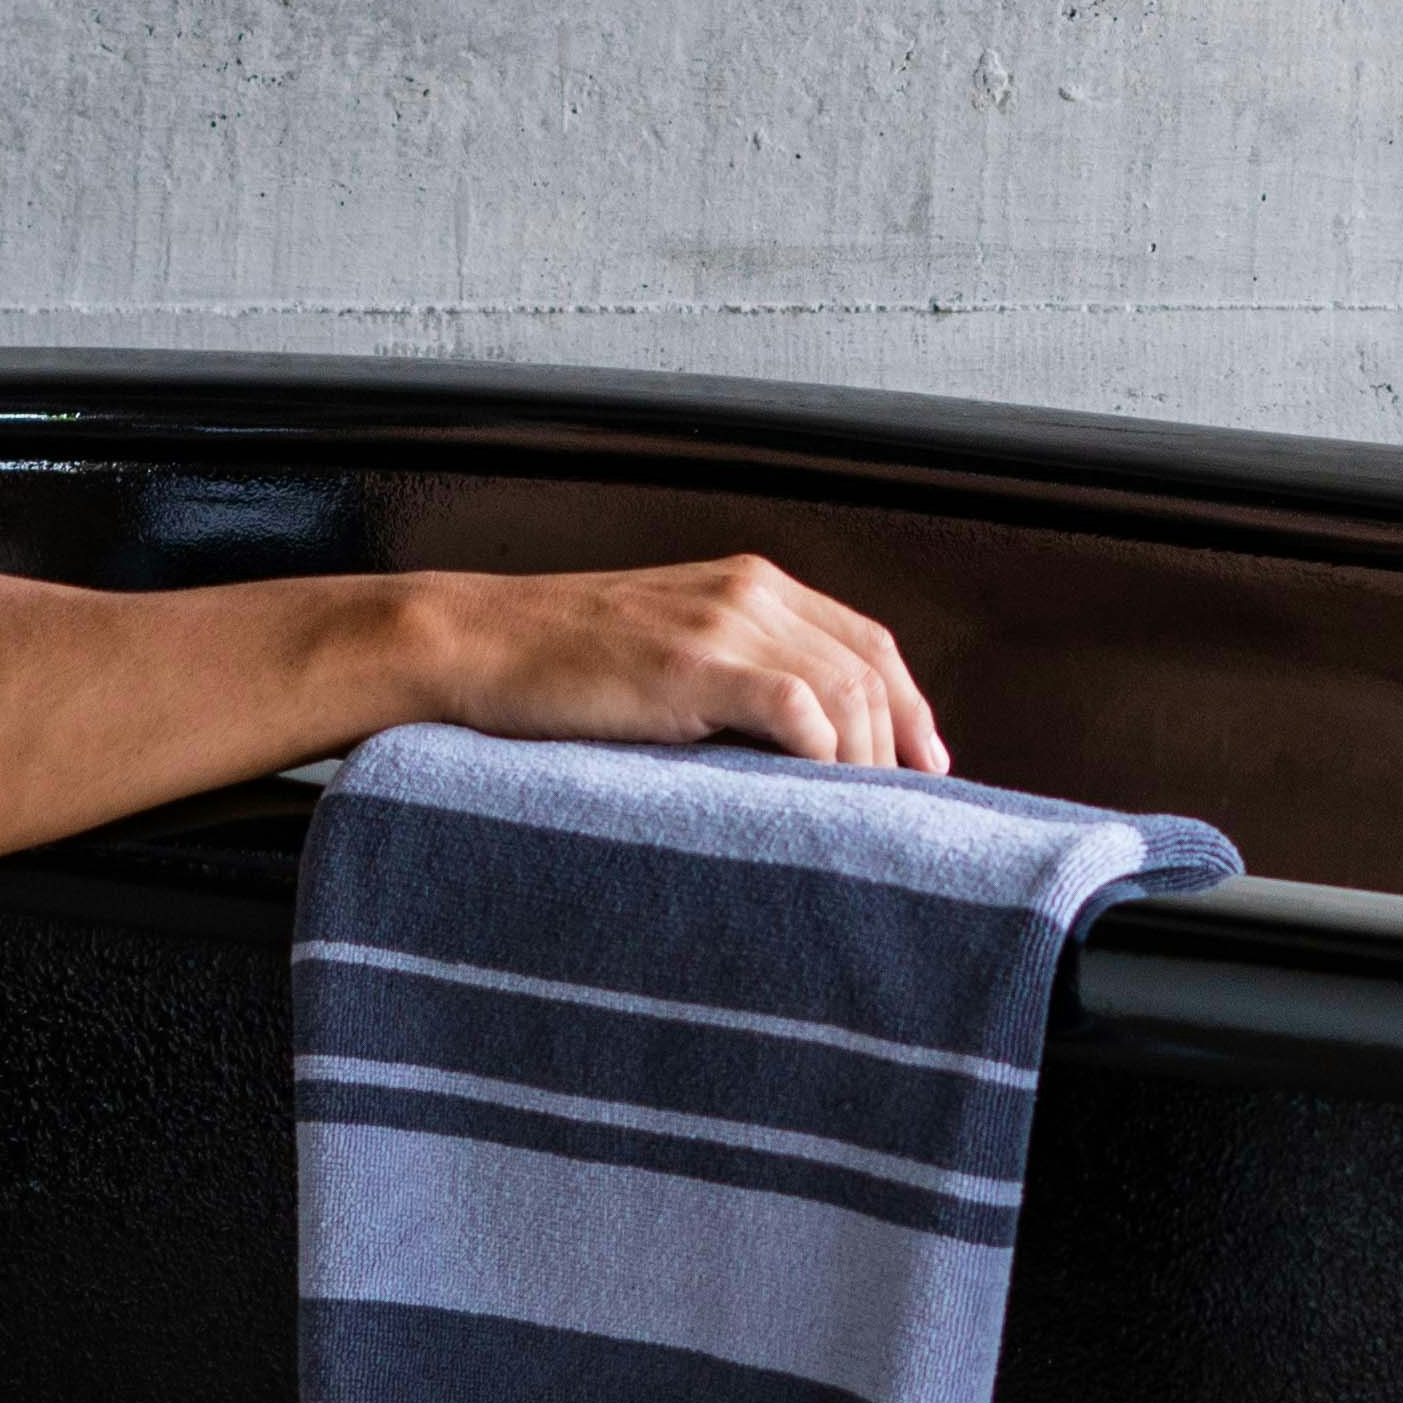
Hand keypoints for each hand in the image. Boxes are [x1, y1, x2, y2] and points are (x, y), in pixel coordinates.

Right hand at [404, 555, 949, 774]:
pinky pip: (796, 706)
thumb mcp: (665, 649)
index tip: (927, 767)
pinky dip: (820, 755)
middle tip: (904, 808)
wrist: (475, 644)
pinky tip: (813, 798)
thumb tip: (792, 745)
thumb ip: (731, 675)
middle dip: (899, 743)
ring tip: (854, 817)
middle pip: (869, 668)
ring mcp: (722, 621)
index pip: (865, 641)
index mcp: (750, 584)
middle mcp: (750, 591)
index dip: (909, 706)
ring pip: (844, 689)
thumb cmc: (557, 665)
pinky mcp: (692, 662)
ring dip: (861, 761)